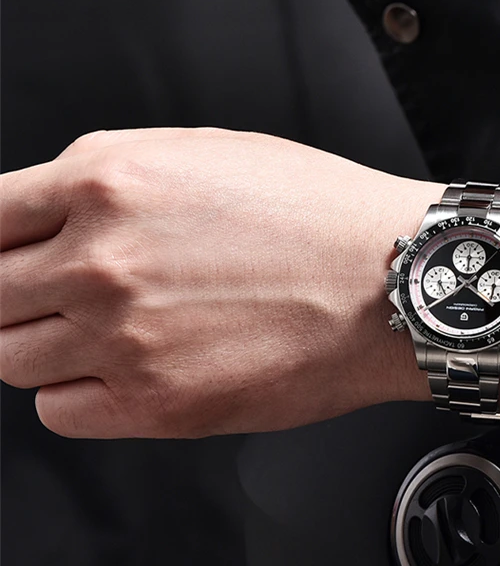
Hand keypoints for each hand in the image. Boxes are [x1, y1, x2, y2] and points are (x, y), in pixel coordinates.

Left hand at [0, 127, 499, 437]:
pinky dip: (78, 393)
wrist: (396, 282)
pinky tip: (129, 369)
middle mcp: (101, 259)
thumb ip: (109, 180)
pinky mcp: (156, 404)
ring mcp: (123, 337)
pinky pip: (57, 411)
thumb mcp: (206, 154)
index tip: (2, 256)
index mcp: (109, 179)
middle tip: (58, 296)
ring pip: (10, 357)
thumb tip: (46, 214)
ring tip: (110, 332)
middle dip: (15, 294)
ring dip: (44, 344)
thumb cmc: (321, 214)